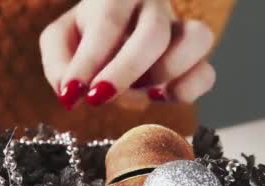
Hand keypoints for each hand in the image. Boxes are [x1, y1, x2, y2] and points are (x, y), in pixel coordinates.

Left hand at [40, 0, 215, 108]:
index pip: (108, 21)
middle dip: (125, 72)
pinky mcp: (195, 60)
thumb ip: (58, 62)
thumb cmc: (86, 34)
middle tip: (97, 99)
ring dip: (163, 75)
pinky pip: (206, 73)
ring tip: (138, 89)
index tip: (72, 93)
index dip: (89, 61)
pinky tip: (159, 95)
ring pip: (197, 40)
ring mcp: (180, 30)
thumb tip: (70, 90)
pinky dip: (185, 90)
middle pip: (154, 34)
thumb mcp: (60, 40)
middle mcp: (155, 6)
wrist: (115, 33)